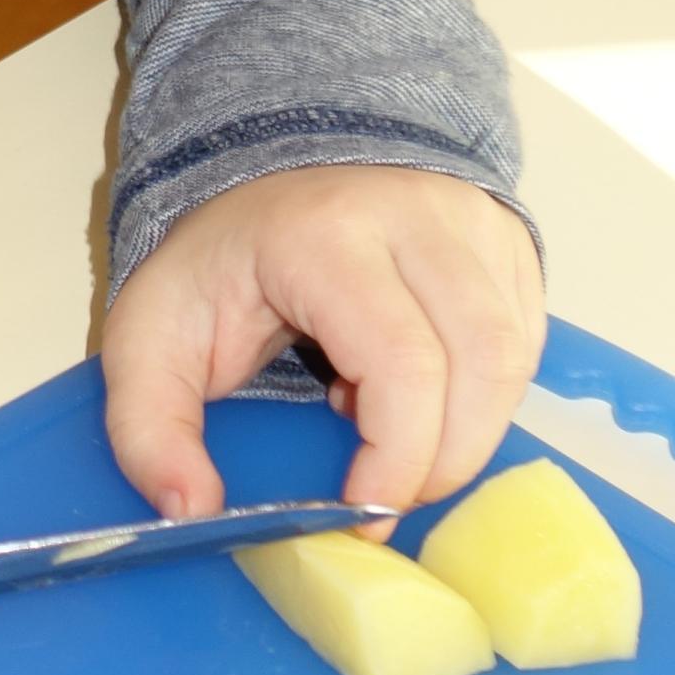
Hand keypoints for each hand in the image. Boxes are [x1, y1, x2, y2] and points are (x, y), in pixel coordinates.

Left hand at [101, 166, 544, 524]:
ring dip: (467, 428)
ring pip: (512, 356)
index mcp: (324, 237)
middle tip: (384, 495)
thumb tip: (190, 512)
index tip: (360, 510)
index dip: (398, 455)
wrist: (266, 162)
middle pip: (480, 364)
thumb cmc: (218, 260)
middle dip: (442, 458)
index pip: (402, 361)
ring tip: (394, 430)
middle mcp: (416, 215)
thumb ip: (150, 428)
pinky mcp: (507, 242)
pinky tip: (423, 391)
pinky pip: (524, 343)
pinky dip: (484, 395)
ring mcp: (472, 222)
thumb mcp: (149, 336)